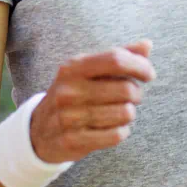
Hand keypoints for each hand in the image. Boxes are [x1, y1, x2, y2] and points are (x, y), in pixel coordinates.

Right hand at [29, 41, 154, 163]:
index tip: (149, 75)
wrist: (38, 130)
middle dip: (137, 94)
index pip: (116, 59)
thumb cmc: (73, 95)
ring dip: (129, 113)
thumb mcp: (88, 71)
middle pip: (126, 89)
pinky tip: (113, 128)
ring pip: (125, 113)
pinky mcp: (72, 141)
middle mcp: (69, 91)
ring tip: (119, 112)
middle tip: (130, 98)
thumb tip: (147, 44)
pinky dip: (121, 132)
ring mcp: (68, 117)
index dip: (140, 66)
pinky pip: (116, 135)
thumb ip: (118, 56)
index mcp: (73, 68)